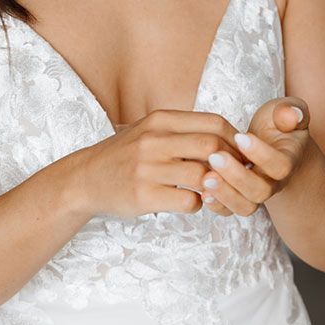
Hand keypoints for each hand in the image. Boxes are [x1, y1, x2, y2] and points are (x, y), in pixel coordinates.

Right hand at [73, 109, 248, 218]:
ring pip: (203, 175)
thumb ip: (184, 130)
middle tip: (234, 175)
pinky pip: (189, 201)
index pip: (214, 123)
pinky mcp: (144, 196)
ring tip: (211, 190)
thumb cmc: (126, 155)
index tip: (239, 154)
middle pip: (212, 146)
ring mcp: (147, 168)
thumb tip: (230, 138)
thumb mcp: (150, 130)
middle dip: (231, 163)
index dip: (235, 140)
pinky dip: (198, 204)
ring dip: (215, 186)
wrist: (85, 179)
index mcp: (160, 120)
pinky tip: (190, 202)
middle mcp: (154, 140)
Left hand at [200, 96, 310, 215]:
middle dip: (237, 176)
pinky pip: (230, 211)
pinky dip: (216, 204)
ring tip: (205, 177)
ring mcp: (256, 193)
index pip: (280, 166)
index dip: (261, 154)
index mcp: (289, 161)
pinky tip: (202, 191)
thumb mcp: (287, 110)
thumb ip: (290, 110)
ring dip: (224, 193)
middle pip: (261, 191)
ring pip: (246, 206)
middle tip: (215, 157)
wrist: (276, 145)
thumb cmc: (279, 125)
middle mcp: (274, 182)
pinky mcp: (240, 198)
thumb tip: (290, 115)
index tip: (240, 136)